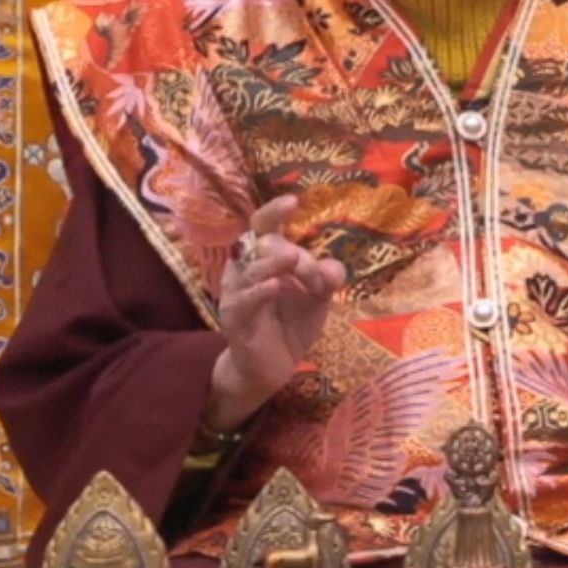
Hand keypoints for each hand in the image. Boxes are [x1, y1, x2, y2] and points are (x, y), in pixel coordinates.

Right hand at [204, 195, 345, 431]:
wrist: (272, 367)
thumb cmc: (291, 324)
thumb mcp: (318, 299)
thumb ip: (328, 279)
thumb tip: (333, 268)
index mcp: (263, 257)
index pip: (263, 225)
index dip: (274, 211)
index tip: (293, 200)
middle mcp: (245, 268)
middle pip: (262, 243)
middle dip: (292, 253)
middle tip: (312, 272)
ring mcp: (236, 292)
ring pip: (252, 269)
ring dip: (276, 265)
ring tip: (297, 263)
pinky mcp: (234, 318)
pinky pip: (244, 299)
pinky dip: (259, 291)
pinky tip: (276, 286)